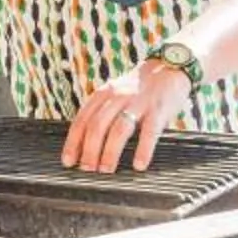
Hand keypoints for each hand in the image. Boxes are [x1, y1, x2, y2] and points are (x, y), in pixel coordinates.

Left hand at [63, 59, 193, 172]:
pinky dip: (143, 150)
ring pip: (119, 129)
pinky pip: (150, 132)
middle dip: (89, 150)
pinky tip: (138, 165)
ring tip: (105, 170)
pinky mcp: (158, 110)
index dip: (73, 142)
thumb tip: (84, 144)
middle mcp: (118, 96)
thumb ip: (101, 112)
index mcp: (104, 94)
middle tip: (87, 169)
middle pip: (97, 125)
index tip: (68, 161)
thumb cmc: (139, 89)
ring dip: (110, 152)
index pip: (82, 119)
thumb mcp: (115, 94)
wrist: (169, 67)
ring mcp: (138, 103)